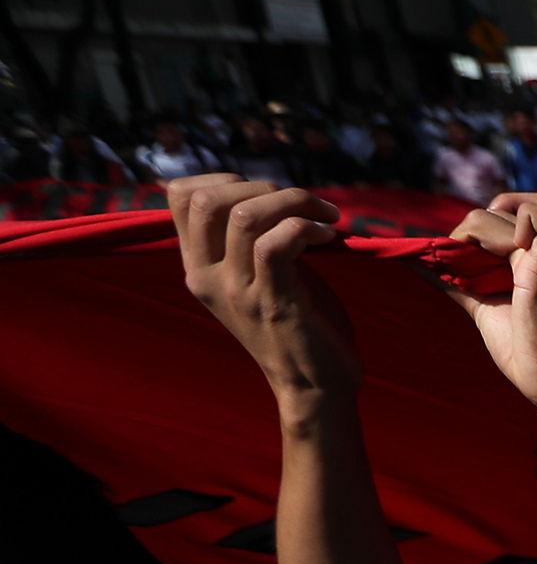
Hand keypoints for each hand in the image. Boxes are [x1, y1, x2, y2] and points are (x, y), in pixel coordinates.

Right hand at [170, 175, 359, 403]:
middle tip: (304, 204)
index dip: (226, 178)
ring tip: (325, 217)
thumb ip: (250, 236)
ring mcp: (236, 292)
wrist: (314, 385)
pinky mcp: (272, 304)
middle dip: (263, 186)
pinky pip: (276, 245)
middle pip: (207, 199)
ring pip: (245, 217)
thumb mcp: (259, 273)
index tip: (270, 193)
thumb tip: (264, 188)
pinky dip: (306, 228)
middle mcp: (206, 276)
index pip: (181, 195)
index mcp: (197, 265)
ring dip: (294, 201)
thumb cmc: (297, 321)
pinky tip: (328, 236)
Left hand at [442, 195, 536, 416]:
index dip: (490, 226)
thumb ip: (460, 281)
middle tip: (461, 266)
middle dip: (477, 227)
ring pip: (522, 209)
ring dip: (482, 230)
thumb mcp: (488, 307)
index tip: (465, 259)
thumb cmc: (532, 356)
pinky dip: (506, 230)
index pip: (529, 213)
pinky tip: (490, 265)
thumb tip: (413, 261)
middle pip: (519, 206)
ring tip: (472, 269)